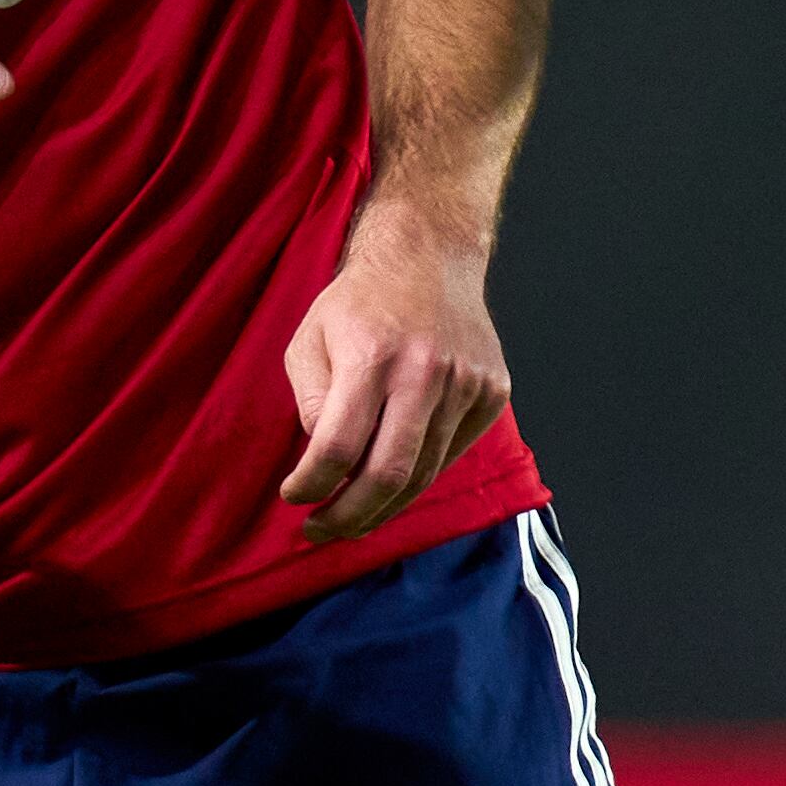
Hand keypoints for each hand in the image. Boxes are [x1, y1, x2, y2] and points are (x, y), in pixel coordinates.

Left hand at [278, 223, 509, 541]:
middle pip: (387, 475)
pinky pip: (451, 454)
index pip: (337, 448)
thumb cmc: (358, 301)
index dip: (309, 486)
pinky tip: (392, 480)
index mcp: (372, 356)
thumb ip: (309, 402)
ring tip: (352, 518)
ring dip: (382, 508)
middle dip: (348, 517)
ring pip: (424, 474)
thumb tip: (324, 463)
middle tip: (320, 531)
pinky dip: (419, 476)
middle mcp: (426, 372)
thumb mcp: (309, 339)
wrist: (429, 254)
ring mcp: (467, 384)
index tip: (293, 497)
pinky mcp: (492, 393)